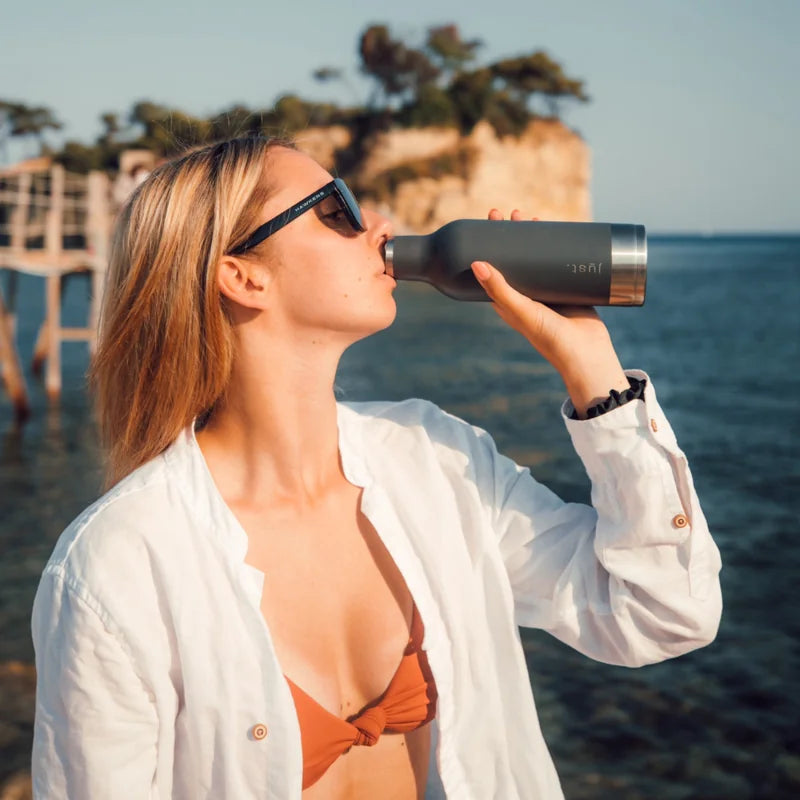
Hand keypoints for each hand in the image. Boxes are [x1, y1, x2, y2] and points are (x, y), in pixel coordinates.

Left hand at [471, 209, 629, 417]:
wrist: (586, 354)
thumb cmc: (549, 338)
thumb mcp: (521, 310)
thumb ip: (500, 290)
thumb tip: (476, 264)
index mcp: (509, 302)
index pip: (494, 268)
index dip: (490, 245)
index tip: (489, 223)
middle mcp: (526, 296)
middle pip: (516, 259)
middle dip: (512, 236)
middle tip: (511, 213)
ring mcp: (548, 292)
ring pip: (538, 259)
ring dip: (535, 238)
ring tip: (532, 218)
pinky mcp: (569, 290)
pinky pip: (561, 264)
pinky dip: (559, 248)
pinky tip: (561, 232)